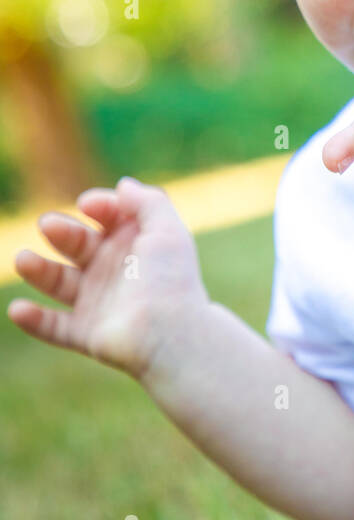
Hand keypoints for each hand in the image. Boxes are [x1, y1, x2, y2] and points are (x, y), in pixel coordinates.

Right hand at [8, 176, 209, 380]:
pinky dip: (34, 321)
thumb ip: (148, 202)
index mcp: (135, 244)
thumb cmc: (170, 279)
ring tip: (22, 260)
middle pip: (78, 244)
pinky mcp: (87, 333)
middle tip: (48, 225)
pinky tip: (18, 309)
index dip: (99, 206)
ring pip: (60, 282)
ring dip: (38, 270)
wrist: (171, 334)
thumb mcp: (167, 231)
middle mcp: (114, 271)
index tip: (87, 204)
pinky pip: (54, 327)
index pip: (108, 217)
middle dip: (62, 231)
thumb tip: (123, 185)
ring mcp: (98, 302)